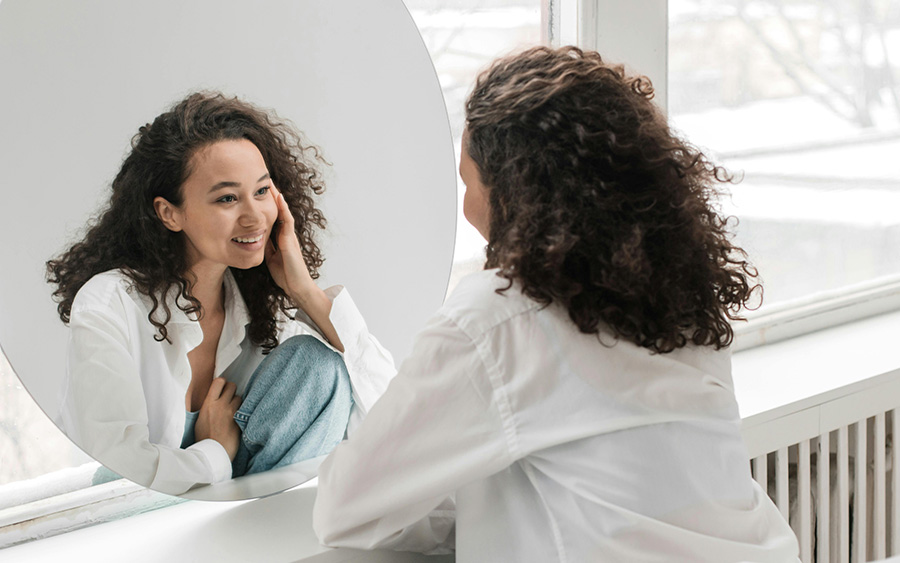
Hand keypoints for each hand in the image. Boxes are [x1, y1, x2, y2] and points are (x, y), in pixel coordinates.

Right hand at [194, 378, 241, 460]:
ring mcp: (231, 412)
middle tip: (229, 398)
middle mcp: (220, 405)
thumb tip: (214, 398)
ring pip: (239, 397)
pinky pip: (244, 409)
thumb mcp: (200, 419)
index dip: (222, 383)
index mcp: (208, 404)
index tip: (222, 388)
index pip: (219, 381)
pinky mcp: (240, 420)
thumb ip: (208, 406)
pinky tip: (239, 418)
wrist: (213, 452)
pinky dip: (242, 411)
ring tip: (233, 411)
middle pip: (232, 386)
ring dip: (238, 402)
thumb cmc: (204, 438)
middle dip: (232, 390)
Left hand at [265, 184, 316, 301]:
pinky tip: (279, 197)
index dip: (265, 204)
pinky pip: (287, 221)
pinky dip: (283, 208)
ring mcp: (290, 236)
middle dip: (271, 196)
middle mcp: (286, 233)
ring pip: (283, 211)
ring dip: (277, 197)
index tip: (257, 191)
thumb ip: (266, 247)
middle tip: (263, 179)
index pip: (272, 216)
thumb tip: (254, 238)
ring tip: (270, 182)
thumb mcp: (270, 257)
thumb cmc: (286, 275)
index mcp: (280, 238)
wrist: (298, 287)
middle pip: (278, 210)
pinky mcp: (291, 240)